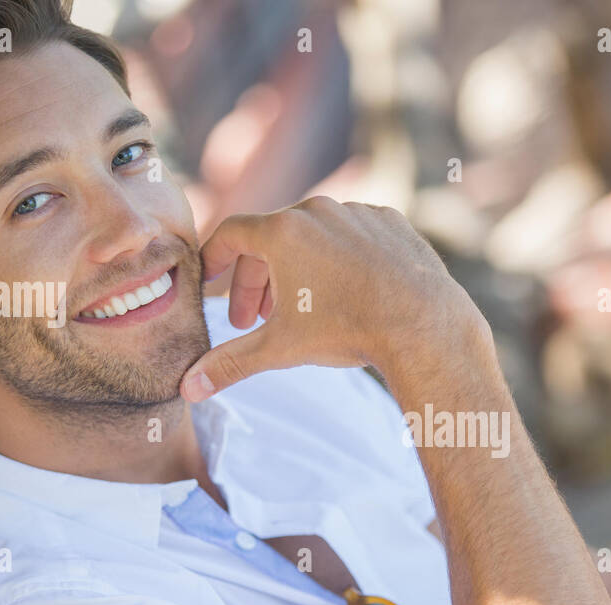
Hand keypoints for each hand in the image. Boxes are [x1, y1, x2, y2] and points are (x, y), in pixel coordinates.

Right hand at [180, 196, 486, 400]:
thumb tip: (187, 389)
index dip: (214, 259)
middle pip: (270, 238)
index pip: (230, 234)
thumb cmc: (347, 331)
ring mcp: (356, 212)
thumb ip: (231, 363)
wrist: (422, 324)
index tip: (210, 282)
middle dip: (256, 280)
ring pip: (314, 236)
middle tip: (253, 320)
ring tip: (299, 308)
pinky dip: (341, 259)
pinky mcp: (390, 221)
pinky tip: (345, 292)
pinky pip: (354, 235)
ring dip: (298, 268)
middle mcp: (317, 210)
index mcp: (282, 231)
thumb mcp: (281, 348)